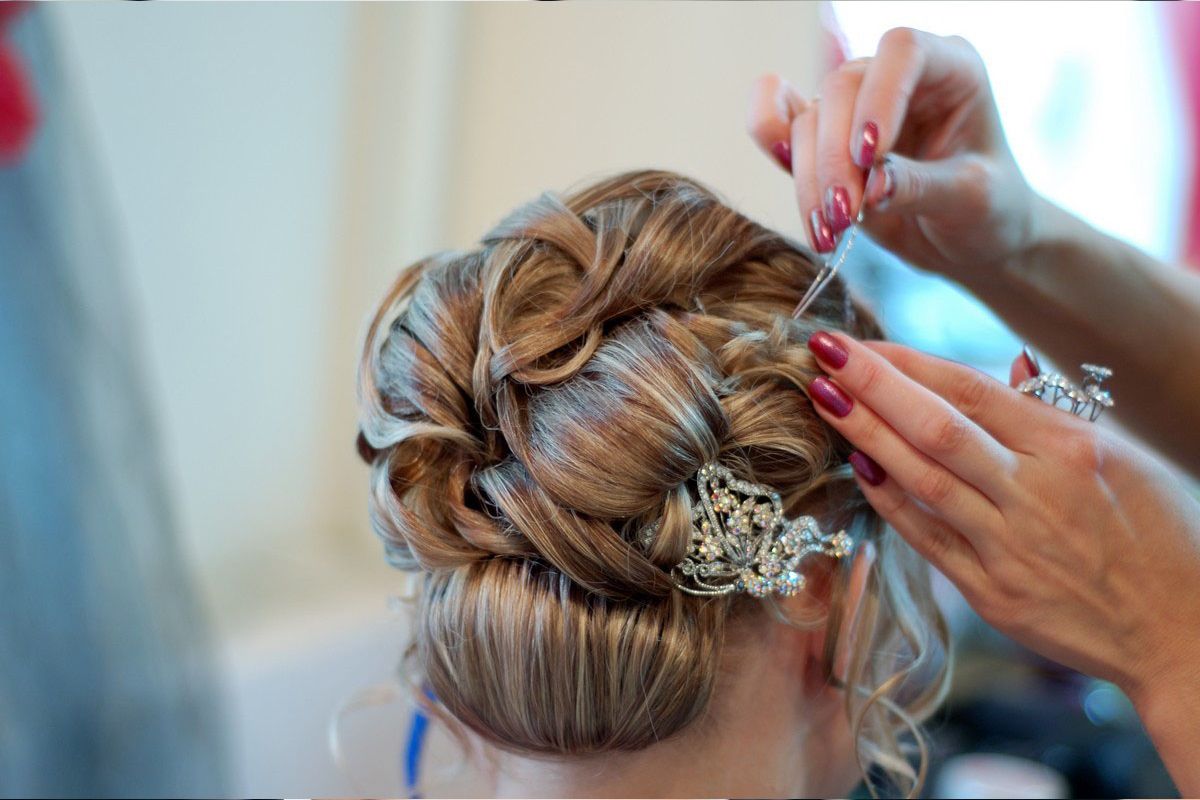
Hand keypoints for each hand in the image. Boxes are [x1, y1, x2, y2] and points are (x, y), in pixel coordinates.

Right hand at [746, 28, 1037, 279]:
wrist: (972, 241)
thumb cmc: (991, 211)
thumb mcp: (972, 201)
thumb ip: (923, 186)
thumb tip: (870, 187)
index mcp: (951, 69)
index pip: (903, 52)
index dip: (879, 96)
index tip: (871, 156)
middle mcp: (897, 78)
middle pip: (842, 88)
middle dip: (834, 157)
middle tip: (844, 216)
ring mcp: (856, 107)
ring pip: (808, 121)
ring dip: (809, 179)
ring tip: (829, 233)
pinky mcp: (825, 141)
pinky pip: (780, 124)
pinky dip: (773, 147)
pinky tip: (785, 175)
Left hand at [801, 330, 1199, 710]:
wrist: (1187, 633)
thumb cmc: (1167, 536)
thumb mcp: (1127, 457)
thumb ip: (1058, 412)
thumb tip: (1013, 366)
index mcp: (1073, 447)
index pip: (971, 389)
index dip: (907, 361)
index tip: (860, 342)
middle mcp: (1038, 490)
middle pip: (937, 426)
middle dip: (872, 384)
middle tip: (821, 352)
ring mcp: (1012, 545)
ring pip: (924, 478)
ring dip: (865, 434)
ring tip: (822, 399)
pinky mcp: (994, 593)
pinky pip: (929, 538)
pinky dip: (890, 502)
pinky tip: (857, 468)